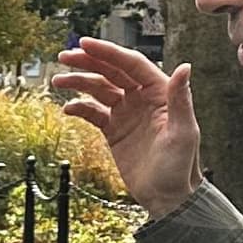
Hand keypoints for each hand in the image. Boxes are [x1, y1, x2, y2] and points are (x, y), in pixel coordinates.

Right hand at [51, 37, 203, 216]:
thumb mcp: (182, 132)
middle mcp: (143, 99)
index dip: (108, 53)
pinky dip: (80, 107)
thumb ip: (180, 99)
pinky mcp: (115, 130)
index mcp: (160, 93)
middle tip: (63, 57)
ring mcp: (127, 113)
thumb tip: (185, 67)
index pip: (131, 64)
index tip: (85, 44)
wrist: (168, 197)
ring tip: (57, 81)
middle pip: (112, 72)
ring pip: (99, 89)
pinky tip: (68, 108)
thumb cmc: (181, 167)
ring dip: (79, 83)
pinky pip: (94, 112)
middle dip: (87, 62)